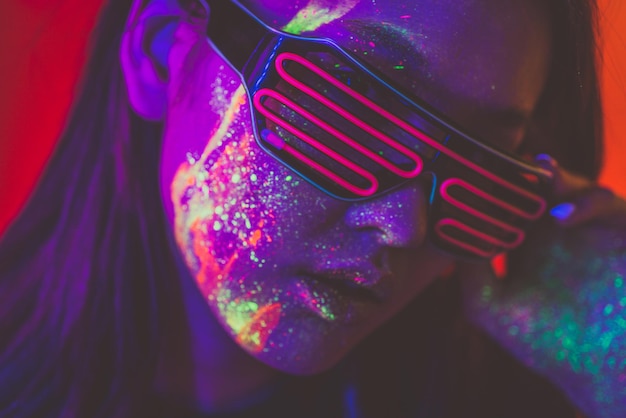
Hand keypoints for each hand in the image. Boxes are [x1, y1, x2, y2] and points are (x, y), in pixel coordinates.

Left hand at [461, 156, 625, 417]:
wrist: (597, 368)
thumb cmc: (541, 342)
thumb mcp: (488, 304)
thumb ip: (468, 268)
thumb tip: (449, 229)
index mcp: (526, 243)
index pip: (507, 203)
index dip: (492, 187)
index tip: (470, 173)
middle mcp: (558, 232)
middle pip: (541, 187)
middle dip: (524, 172)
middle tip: (504, 162)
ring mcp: (592, 232)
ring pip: (574, 186)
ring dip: (555, 179)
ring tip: (536, 177)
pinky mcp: (624, 235)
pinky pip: (612, 205)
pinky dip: (587, 203)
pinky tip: (560, 217)